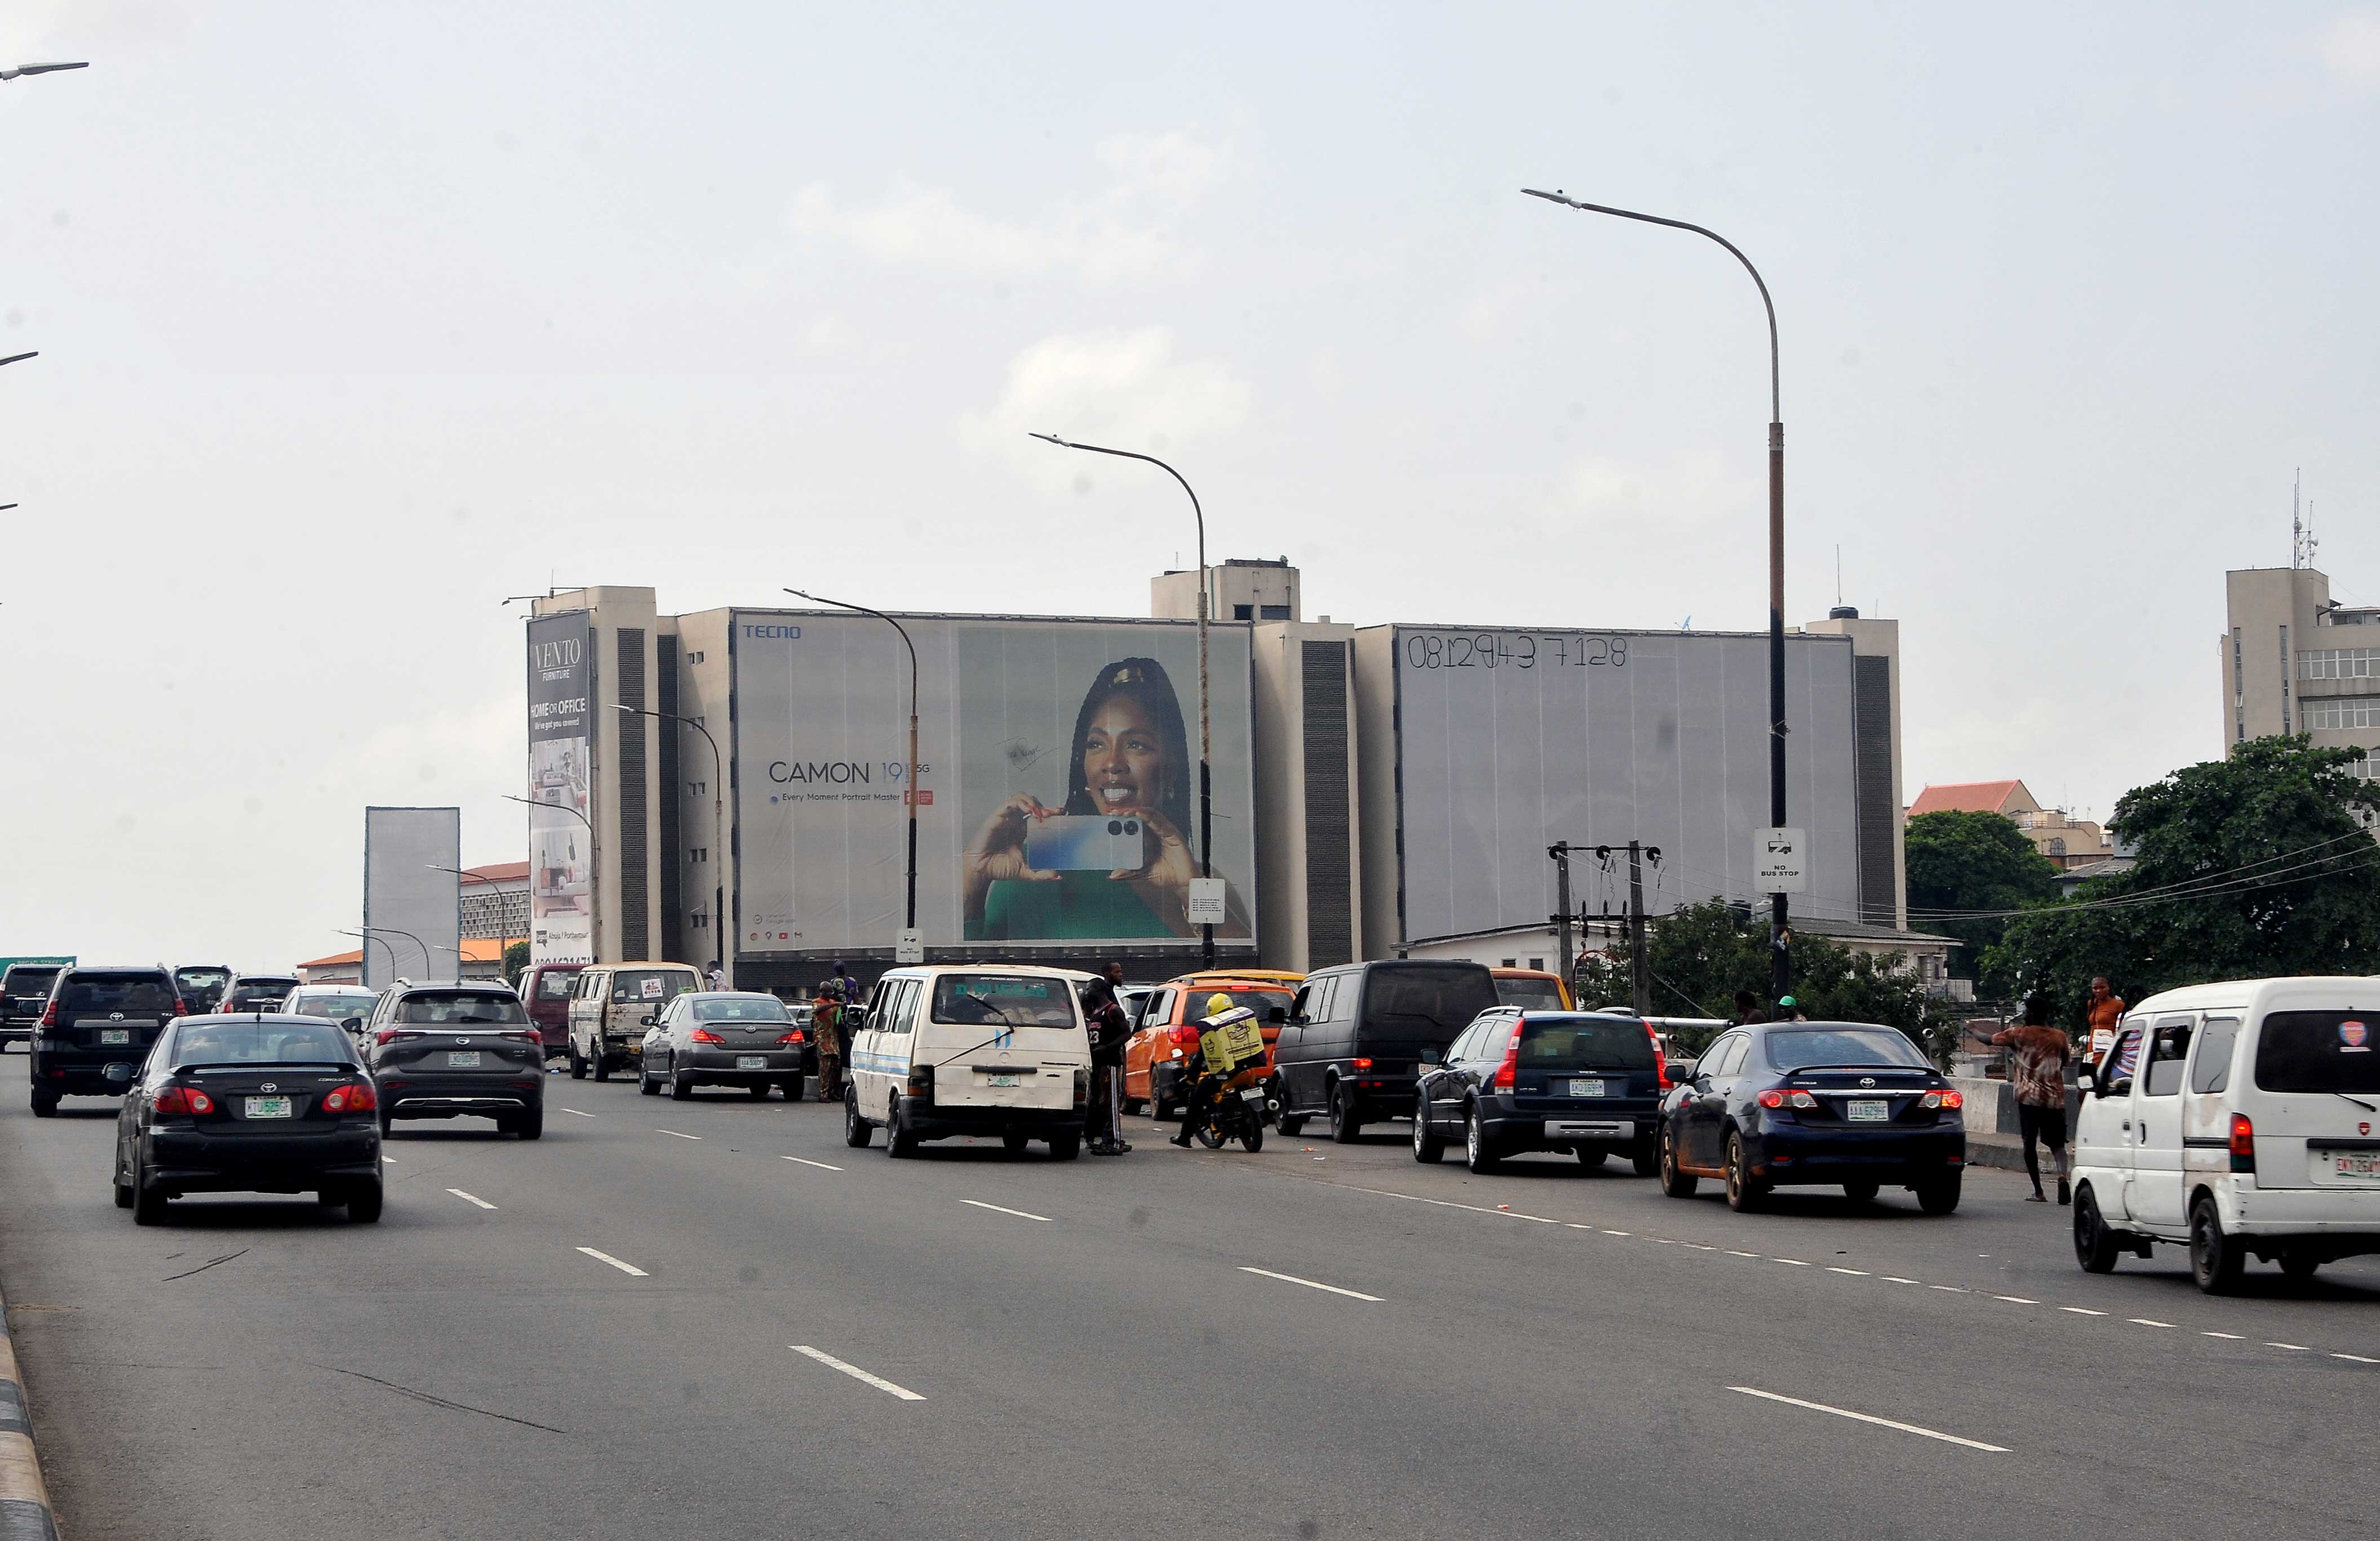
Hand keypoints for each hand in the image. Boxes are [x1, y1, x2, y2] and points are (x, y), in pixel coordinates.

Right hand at [964, 795, 1057, 914]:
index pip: (1037, 816)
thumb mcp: (1026, 872)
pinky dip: (1021, 803)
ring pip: (1020, 799)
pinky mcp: (997, 816)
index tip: (1060, 812)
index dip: (1048, 812)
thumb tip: (1058, 876)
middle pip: (1031, 804)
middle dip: (1043, 806)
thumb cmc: (999, 869)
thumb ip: (1041, 875)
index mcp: (1021, 832)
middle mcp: (1014, 822)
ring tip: (1040, 812)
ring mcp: (1006, 818)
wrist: (982, 871)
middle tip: (1051, 814)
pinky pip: (1010, 803)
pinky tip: (1029, 811)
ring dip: (1033, 802)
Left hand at [1109, 806, 1197, 894]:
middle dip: (1127, 812)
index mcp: (1148, 840)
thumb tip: (1111, 875)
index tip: (1109, 817)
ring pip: (1150, 816)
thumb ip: (1129, 873)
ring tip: (1125, 812)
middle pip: (1140, 817)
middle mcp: (1156, 833)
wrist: (1183, 883)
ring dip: (1136, 811)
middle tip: (1113, 812)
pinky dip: (1149, 816)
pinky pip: (1160, 822)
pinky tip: (1139, 814)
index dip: (1122, 819)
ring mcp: (1165, 832)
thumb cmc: (1167, 875)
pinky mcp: (1173, 834)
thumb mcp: (1143, 873)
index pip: (1134, 824)